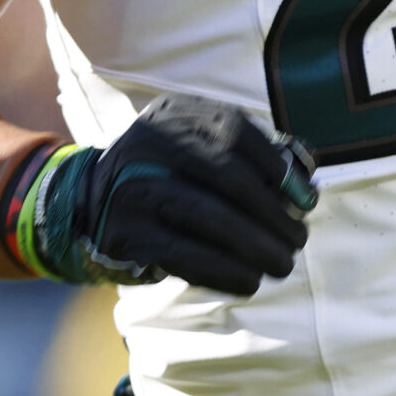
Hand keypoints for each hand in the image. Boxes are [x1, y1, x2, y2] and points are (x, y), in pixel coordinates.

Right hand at [20, 93, 317, 294]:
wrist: (88, 203)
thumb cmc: (166, 176)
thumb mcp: (196, 148)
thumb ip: (248, 157)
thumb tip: (306, 178)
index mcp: (175, 114)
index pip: (235, 131)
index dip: (279, 168)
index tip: (306, 201)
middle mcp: (150, 142)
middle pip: (226, 175)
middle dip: (272, 214)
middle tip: (298, 241)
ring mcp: (133, 186)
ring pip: (207, 215)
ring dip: (254, 246)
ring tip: (281, 264)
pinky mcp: (125, 231)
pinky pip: (184, 254)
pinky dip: (224, 270)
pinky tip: (248, 281)